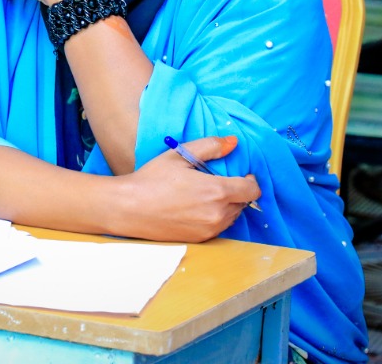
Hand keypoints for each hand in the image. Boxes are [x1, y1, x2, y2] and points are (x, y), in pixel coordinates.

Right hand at [117, 135, 261, 242]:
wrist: (129, 209)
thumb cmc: (152, 179)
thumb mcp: (180, 155)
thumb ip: (210, 146)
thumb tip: (234, 142)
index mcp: (217, 191)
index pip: (252, 189)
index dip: (250, 180)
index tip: (240, 174)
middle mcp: (218, 214)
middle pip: (244, 203)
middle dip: (237, 191)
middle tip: (217, 182)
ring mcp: (210, 229)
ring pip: (233, 216)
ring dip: (227, 205)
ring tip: (205, 195)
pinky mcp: (201, 239)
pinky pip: (219, 227)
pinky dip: (215, 217)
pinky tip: (196, 208)